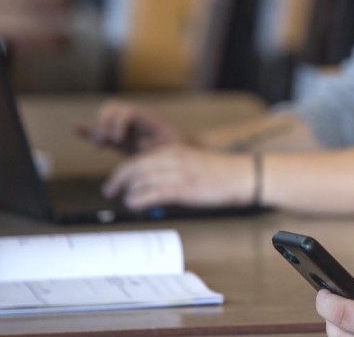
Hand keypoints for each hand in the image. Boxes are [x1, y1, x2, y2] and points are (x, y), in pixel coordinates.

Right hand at [77, 100, 182, 153]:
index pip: (126, 112)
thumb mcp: (170, 149)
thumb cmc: (177, 150)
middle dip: (104, 123)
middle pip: (112, 108)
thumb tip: (143, 144)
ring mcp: (125, 128)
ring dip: (98, 128)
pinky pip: (100, 131)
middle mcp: (134, 120)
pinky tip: (75, 127)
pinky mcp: (118, 139)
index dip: (118, 123)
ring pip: (106, 116)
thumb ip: (158, 148)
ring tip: (99, 145)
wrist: (179, 153)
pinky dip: (88, 130)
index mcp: (146, 119)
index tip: (116, 140)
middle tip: (105, 142)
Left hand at [102, 145, 253, 209]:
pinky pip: (153, 193)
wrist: (243, 175)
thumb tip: (149, 184)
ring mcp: (178, 173)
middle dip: (118, 180)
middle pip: (134, 167)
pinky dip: (139, 199)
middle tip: (110, 191)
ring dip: (128, 192)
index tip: (115, 182)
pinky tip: (135, 205)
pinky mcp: (184, 188)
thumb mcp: (191, 162)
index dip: (122, 172)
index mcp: (173, 150)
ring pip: (141, 179)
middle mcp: (173, 158)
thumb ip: (170, 169)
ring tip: (125, 201)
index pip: (138, 159)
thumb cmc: (220, 173)